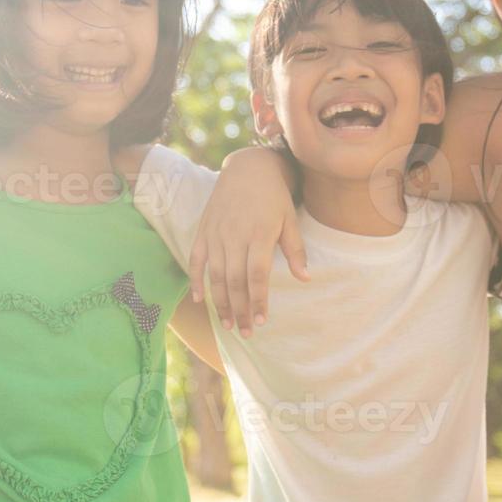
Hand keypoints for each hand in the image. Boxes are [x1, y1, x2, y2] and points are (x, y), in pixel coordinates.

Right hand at [188, 147, 308, 336]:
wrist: (248, 168)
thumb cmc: (274, 196)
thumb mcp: (289, 219)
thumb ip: (295, 250)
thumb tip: (305, 278)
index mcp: (259, 234)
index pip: (257, 276)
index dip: (258, 301)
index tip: (261, 321)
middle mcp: (235, 236)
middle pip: (235, 281)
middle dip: (240, 310)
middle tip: (245, 332)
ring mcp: (216, 234)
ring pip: (215, 275)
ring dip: (220, 302)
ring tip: (226, 324)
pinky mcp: (204, 231)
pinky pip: (196, 259)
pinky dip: (195, 280)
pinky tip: (198, 299)